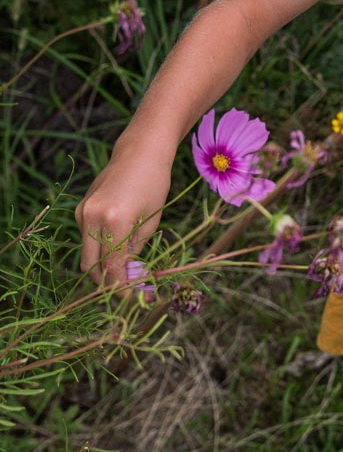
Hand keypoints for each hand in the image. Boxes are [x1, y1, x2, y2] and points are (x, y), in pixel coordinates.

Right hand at [75, 143, 171, 287]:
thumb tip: (131, 280)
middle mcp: (91, 218)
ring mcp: (82, 213)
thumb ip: (136, 253)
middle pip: (91, 267)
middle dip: (107, 283)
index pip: (111, 268)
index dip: (121, 288)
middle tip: (128, 289)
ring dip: (103, 266)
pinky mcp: (80, 209)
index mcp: (114, 222)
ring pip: (86, 254)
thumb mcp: (151, 222)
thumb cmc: (154, 185)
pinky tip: (119, 244)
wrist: (139, 152)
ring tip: (126, 269)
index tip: (133, 299)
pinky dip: (100, 248)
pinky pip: (87, 238)